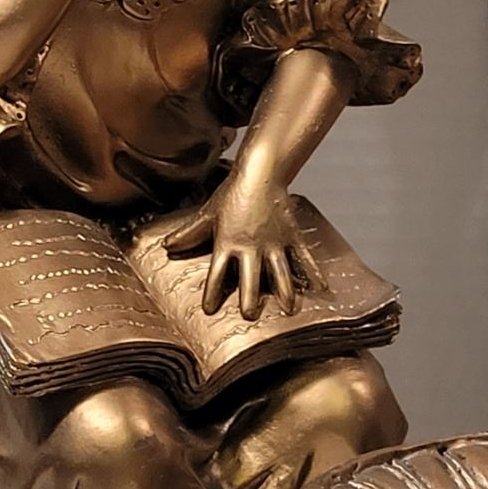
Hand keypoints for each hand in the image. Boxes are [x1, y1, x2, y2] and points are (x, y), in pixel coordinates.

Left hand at [163, 173, 324, 320]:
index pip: (217, 273)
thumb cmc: (232, 194)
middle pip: (250, 279)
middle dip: (250, 299)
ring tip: (289, 311)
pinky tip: (321, 288)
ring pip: (280, 273)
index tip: (208, 310)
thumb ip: (189, 234)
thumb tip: (166, 247)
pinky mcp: (291, 236)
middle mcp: (251, 246)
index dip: (212, 292)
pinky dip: (314, 273)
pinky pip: (304, 258)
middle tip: (250, 316)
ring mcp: (274, 242)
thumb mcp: (207, 214)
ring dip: (285, 293)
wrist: (261, 172)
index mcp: (227, 242)